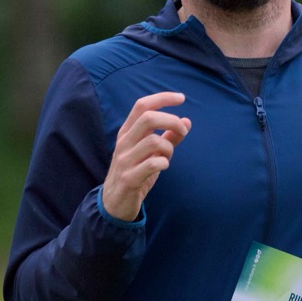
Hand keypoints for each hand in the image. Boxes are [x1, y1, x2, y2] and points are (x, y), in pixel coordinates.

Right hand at [102, 92, 191, 221]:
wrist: (114, 202)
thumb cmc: (135, 172)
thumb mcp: (150, 153)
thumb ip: (168, 137)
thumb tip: (187, 121)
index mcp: (128, 132)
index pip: (142, 105)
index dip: (162, 98)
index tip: (181, 97)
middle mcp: (124, 143)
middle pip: (148, 118)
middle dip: (171, 120)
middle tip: (183, 132)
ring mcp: (125, 160)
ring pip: (153, 141)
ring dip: (168, 147)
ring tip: (168, 156)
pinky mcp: (129, 178)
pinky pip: (152, 164)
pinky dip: (164, 162)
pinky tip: (164, 166)